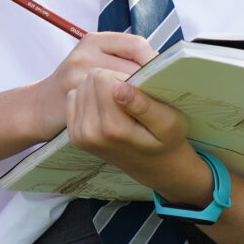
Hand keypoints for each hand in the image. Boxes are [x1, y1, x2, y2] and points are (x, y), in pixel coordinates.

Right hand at [28, 30, 156, 139]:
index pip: (136, 44)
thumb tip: (162, 63)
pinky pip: (111, 105)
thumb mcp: (93, 61)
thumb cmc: (75, 84)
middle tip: (165, 94)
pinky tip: (131, 116)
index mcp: (94, 40)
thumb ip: (120, 58)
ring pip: (124, 86)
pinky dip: (125, 110)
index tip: (167, 75)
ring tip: (151, 105)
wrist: (38, 108)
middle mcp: (85, 54)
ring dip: (140, 96)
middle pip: (133, 66)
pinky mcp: (76, 100)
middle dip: (150, 80)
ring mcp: (78, 77)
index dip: (154, 60)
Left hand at [65, 71, 209, 205]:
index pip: (102, 77)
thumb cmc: (166, 140)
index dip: (122, 76)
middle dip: (110, 81)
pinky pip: (74, 97)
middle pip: (89, 79)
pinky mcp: (74, 134)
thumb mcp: (169, 122)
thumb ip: (143, 105)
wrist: (154, 166)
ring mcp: (79, 135)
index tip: (136, 91)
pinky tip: (107, 109)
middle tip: (129, 99)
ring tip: (120, 105)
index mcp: (113, 128)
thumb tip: (119, 88)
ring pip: (81, 86)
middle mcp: (90, 132)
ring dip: (100, 89)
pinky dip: (90, 97)